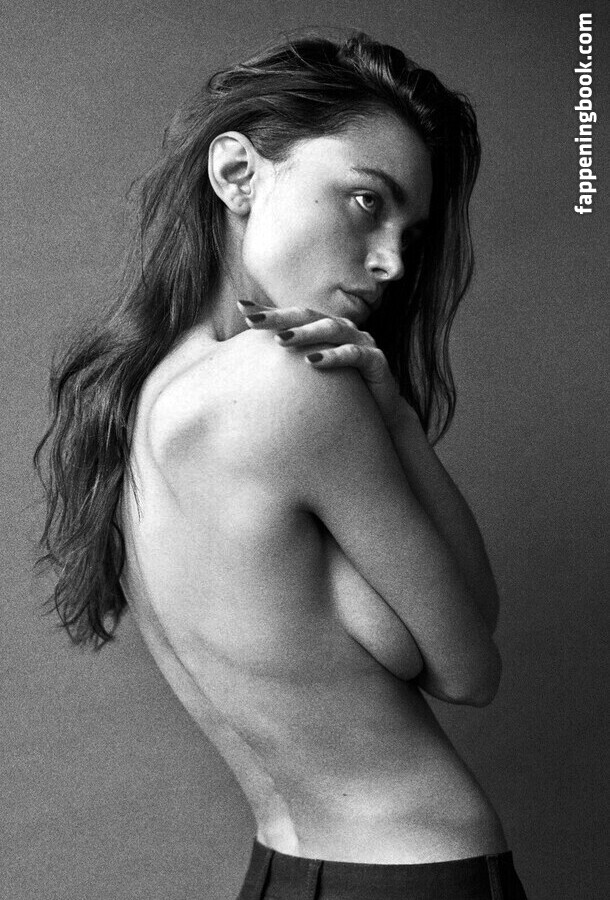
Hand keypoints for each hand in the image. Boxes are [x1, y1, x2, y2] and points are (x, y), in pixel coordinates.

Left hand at [237, 299, 410, 431]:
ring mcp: (361, 342)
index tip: (241, 307)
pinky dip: (333, 357)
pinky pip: (353, 355)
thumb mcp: (312, 375)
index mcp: (325, 328)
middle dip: (279, 317)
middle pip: (308, 316)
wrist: (381, 416)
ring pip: (331, 330)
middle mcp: (343, 329)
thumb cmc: (342, 393)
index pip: (292, 315)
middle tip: (252, 321)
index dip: (268, 311)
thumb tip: (249, 362)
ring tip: (280, 341)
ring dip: (304, 334)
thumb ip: (289, 363)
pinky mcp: (376, 361)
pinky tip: (313, 362)